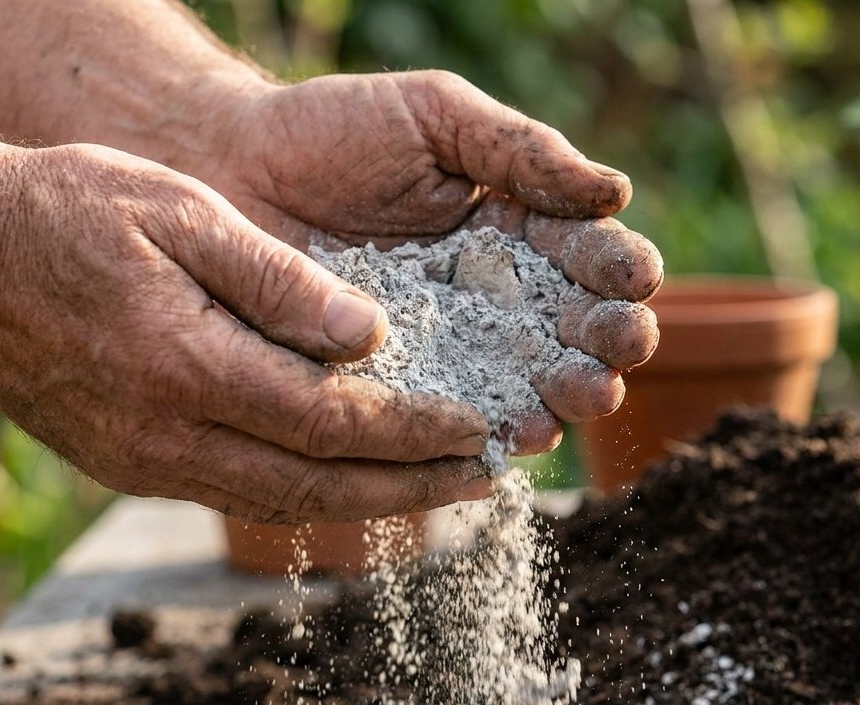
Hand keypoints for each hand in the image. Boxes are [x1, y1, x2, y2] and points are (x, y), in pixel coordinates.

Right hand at [0, 142, 493, 523]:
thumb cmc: (67, 211)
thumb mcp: (181, 213)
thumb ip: (279, 280)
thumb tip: (372, 338)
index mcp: (187, 367)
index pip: (333, 423)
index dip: (416, 432)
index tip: (481, 427)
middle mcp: (166, 435)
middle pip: (318, 486)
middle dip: (413, 487)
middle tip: (486, 478)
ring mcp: (141, 460)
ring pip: (278, 504)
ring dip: (369, 502)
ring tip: (438, 489)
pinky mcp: (125, 465)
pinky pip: (233, 494)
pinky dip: (306, 493)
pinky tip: (347, 478)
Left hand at [199, 72, 663, 452]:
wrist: (227, 173)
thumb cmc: (330, 132)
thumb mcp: (435, 117)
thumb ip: (521, 150)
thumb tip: (616, 191)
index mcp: (517, 226)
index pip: (588, 254)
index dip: (617, 268)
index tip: (632, 276)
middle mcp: (495, 295)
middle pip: (573, 329)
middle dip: (606, 340)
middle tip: (619, 345)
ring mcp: (451, 348)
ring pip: (528, 382)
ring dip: (565, 395)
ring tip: (582, 394)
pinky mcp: (401, 390)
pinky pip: (455, 418)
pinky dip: (490, 431)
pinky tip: (513, 431)